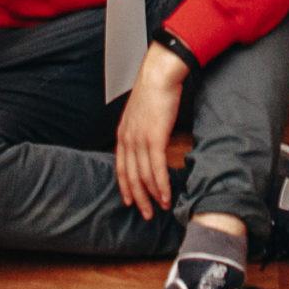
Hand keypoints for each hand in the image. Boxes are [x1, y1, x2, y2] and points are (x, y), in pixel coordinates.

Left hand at [114, 44, 188, 217]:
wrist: (159, 75)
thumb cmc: (154, 91)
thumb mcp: (141, 114)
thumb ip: (141, 130)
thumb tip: (148, 141)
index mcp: (123, 135)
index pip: (121, 168)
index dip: (125, 187)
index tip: (131, 201)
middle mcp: (128, 140)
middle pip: (131, 177)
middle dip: (139, 198)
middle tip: (146, 213)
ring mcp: (140, 140)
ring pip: (144, 176)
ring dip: (153, 195)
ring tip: (160, 208)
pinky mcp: (154, 139)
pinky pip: (157, 169)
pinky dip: (162, 185)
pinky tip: (167, 195)